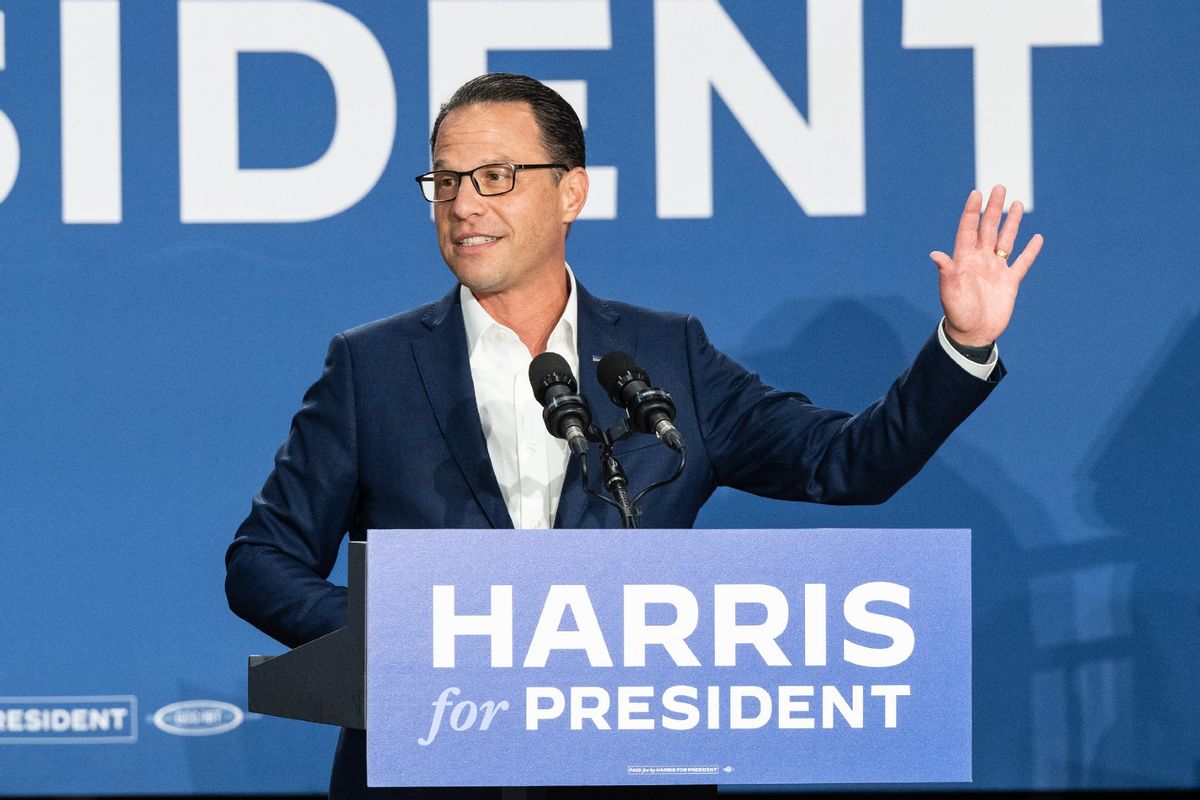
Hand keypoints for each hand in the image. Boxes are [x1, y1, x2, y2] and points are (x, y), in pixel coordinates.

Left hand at [930, 185, 1042, 346]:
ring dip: (1011, 223)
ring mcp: (995, 270)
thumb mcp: (950, 293)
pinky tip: (1037, 238)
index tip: (977, 193)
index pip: (968, 230)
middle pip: (988, 229)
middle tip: (999, 187)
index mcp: (964, 260)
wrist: (972, 334)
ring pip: (1005, 240)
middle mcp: (980, 260)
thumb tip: (935, 254)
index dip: (972, 212)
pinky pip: (1022, 263)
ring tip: (1017, 203)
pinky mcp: (1009, 282)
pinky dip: (1030, 251)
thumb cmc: (957, 314)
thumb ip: (946, 273)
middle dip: (993, 208)